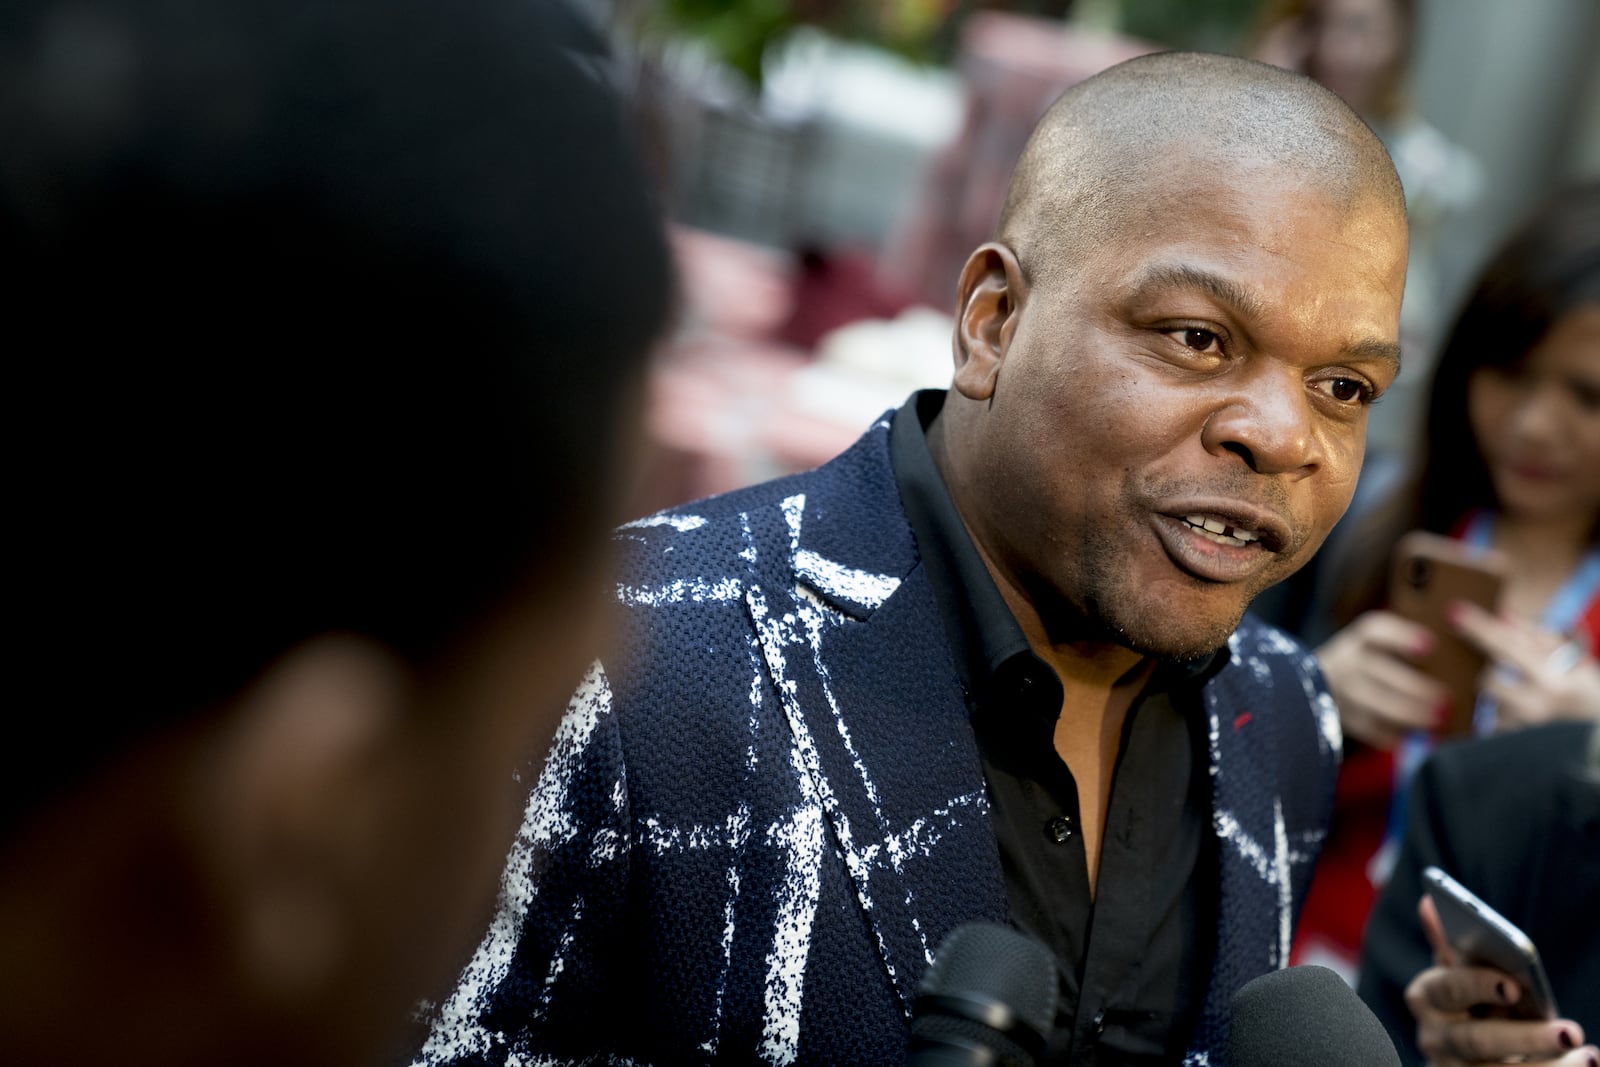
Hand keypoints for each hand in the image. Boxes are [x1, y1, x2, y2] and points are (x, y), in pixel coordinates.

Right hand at [1316, 611, 1450, 748]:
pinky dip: (1394, 733)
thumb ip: (1404, 644)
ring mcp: (1342, 691)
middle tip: (1446, 701)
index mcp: (1359, 641)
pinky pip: (1369, 728)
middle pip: (1380, 672)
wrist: (1315, 683)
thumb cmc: (1361, 661)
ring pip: (1375, 704)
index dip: (1401, 637)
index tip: (1430, 645)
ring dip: (1410, 714)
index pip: (1374, 631)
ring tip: (1437, 720)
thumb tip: (1445, 652)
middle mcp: (1347, 662)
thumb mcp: (1372, 644)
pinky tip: (1414, 734)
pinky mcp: (1342, 717)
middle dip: (1416, 689)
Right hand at [1405, 896, 1597, 1066]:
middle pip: (1477, 1041)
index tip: (1513, 986)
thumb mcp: (1457, 974)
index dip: (1478, 986)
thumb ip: (1450, 944)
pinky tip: (1585, 1064)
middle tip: (1571, 1031)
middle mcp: (1434, 1038)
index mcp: (1426, 998)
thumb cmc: (1468, 1003)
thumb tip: (1430, 902)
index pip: (1448, 989)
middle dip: (1524, 1038)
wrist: (1459, 1054)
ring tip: (1588, 1056)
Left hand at [1448, 602, 1599, 730]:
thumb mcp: (1577, 663)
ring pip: (1491, 705)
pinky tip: (1529, 723)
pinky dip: (1507, 722)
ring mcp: (1524, 730)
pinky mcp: (1515, 747)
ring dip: (1504, 701)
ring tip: (1532, 704)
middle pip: (1488, 679)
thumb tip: (1504, 617)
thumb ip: (1540, 638)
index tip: (1454, 612)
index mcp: (1554, 678)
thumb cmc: (1589, 696)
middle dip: (1497, 677)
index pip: (1507, 646)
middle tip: (1520, 680)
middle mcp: (1537, 704)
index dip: (1480, 628)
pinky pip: (1495, 728)